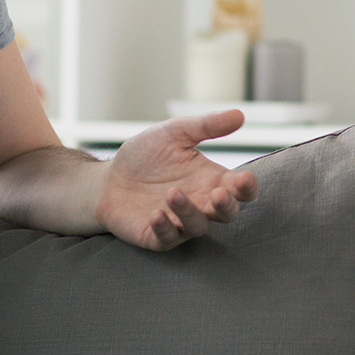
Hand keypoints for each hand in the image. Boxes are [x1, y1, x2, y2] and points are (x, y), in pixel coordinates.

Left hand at [95, 109, 259, 248]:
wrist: (108, 178)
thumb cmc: (146, 156)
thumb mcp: (175, 133)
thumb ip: (207, 126)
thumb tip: (240, 115)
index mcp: (210, 180)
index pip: (240, 189)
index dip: (247, 187)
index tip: (244, 178)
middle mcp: (200, 204)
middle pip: (227, 213)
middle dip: (227, 206)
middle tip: (219, 194)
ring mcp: (180, 222)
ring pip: (197, 226)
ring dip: (189, 212)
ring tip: (172, 193)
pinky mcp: (156, 235)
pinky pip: (167, 239)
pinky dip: (165, 228)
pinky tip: (156, 214)